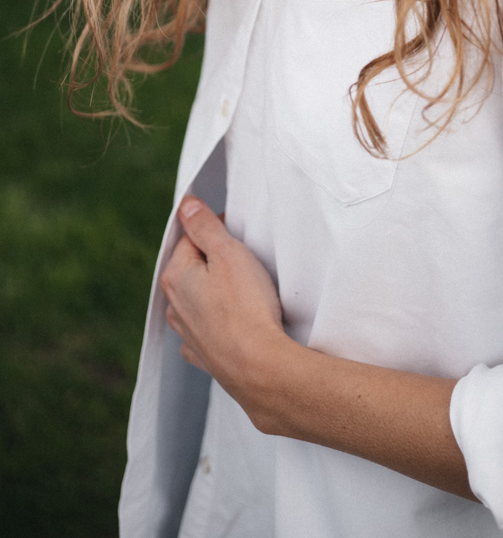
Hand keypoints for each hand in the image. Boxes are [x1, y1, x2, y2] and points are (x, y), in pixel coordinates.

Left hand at [160, 195, 286, 414]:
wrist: (259, 366)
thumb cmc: (247, 306)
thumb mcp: (228, 253)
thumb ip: (204, 226)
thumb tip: (186, 204)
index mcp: (176, 276)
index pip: (191, 237)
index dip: (215, 229)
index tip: (238, 233)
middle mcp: (174, 306)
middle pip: (193, 268)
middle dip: (214, 259)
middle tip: (245, 259)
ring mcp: (187, 334)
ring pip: (197, 299)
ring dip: (214, 290)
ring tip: (243, 290)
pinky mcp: (203, 355)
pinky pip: (204, 329)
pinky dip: (214, 320)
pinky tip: (229, 320)